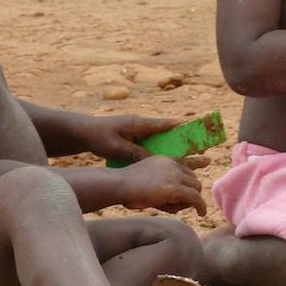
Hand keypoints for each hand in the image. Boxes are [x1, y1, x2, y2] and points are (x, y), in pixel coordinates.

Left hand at [84, 115, 210, 169]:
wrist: (82, 132)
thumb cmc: (98, 137)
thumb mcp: (118, 148)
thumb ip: (136, 153)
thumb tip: (155, 161)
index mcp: (141, 124)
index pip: (168, 124)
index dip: (185, 128)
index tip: (201, 131)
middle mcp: (143, 126)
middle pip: (169, 132)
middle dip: (185, 139)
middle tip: (204, 145)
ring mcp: (138, 131)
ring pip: (161, 140)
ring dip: (174, 147)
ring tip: (191, 155)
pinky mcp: (133, 138)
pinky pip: (151, 144)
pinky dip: (160, 151)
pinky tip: (166, 162)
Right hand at [114, 155, 206, 215]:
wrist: (119, 185)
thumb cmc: (126, 188)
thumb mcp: (146, 182)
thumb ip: (161, 188)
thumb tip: (175, 202)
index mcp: (164, 160)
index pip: (185, 163)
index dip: (197, 165)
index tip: (207, 161)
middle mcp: (172, 165)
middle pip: (192, 178)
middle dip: (190, 190)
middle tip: (181, 204)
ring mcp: (175, 176)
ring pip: (196, 188)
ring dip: (192, 200)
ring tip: (178, 209)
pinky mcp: (176, 188)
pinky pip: (195, 198)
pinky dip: (201, 206)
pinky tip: (201, 213)